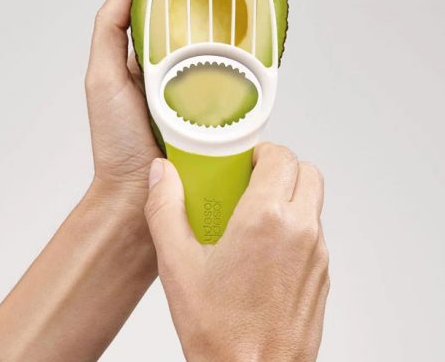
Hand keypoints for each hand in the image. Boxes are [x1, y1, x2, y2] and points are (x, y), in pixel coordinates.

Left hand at [85, 0, 286, 207]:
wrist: (141, 196)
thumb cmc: (117, 141)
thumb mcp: (102, 75)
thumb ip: (112, 24)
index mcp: (156, 48)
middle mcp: (186, 60)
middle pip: (220, 7)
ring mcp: (211, 81)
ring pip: (240, 32)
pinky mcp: (231, 105)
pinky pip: (252, 69)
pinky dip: (267, 41)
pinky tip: (279, 16)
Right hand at [145, 143, 328, 361]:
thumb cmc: (219, 330)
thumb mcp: (177, 264)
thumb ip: (165, 208)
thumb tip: (160, 173)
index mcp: (266, 218)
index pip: (281, 157)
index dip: (262, 152)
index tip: (243, 161)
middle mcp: (300, 230)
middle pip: (305, 172)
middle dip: (279, 168)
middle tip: (250, 181)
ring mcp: (317, 254)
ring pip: (312, 201)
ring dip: (288, 195)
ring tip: (253, 213)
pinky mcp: (322, 274)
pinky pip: (313, 231)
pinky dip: (294, 223)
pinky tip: (264, 247)